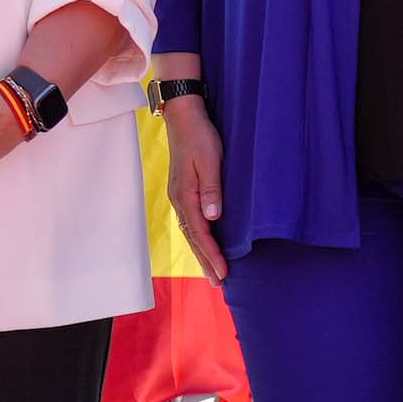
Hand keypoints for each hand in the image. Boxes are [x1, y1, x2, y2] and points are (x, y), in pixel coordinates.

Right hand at [163, 96, 227, 279]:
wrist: (184, 117)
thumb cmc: (200, 136)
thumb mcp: (209, 159)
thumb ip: (211, 188)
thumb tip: (213, 216)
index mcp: (185, 195)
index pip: (200, 232)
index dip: (212, 254)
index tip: (223, 273)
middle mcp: (179, 200)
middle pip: (193, 238)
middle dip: (206, 262)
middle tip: (218, 284)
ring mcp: (179, 197)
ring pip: (190, 232)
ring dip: (201, 254)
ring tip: (213, 273)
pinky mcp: (183, 192)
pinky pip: (190, 222)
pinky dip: (198, 239)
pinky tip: (204, 245)